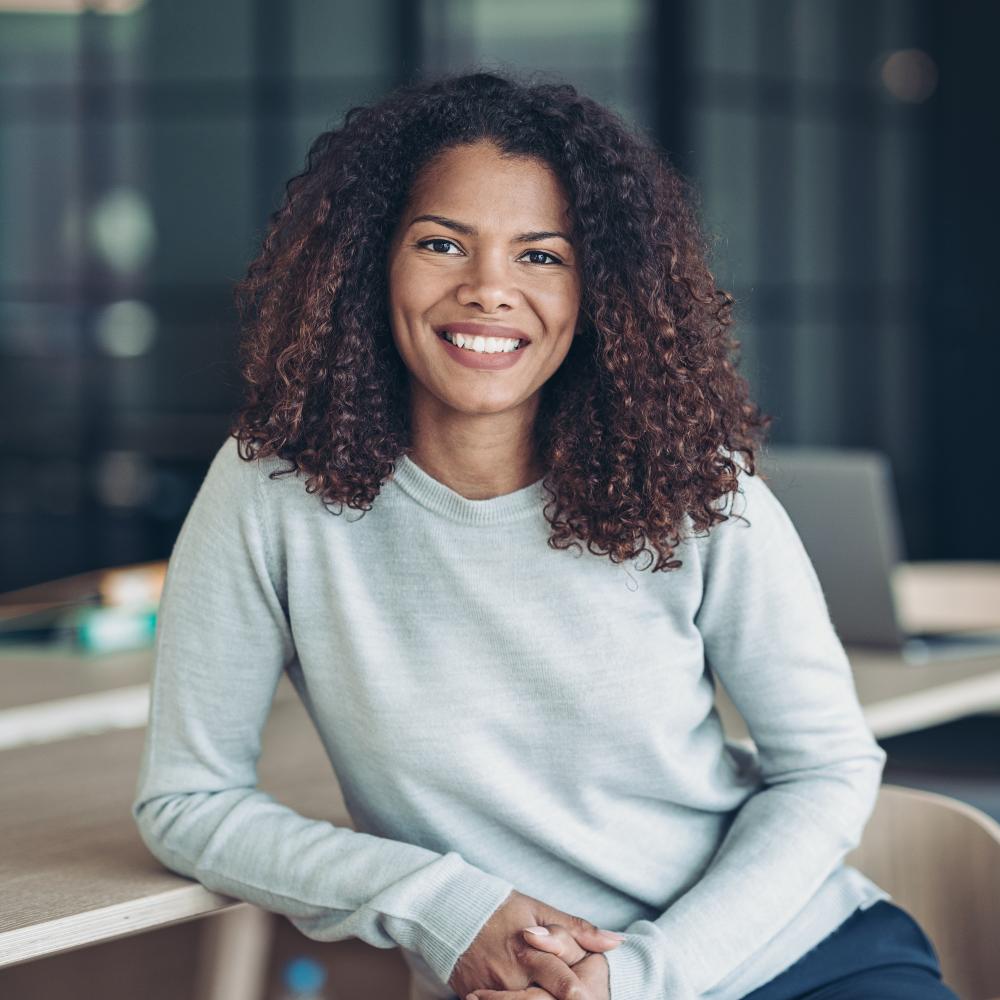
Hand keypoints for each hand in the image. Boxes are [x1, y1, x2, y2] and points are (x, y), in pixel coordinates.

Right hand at [447, 890, 621, 998]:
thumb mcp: (537, 909)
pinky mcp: (474, 997)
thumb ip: (577, 929)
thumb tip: (617, 941)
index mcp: (528, 952)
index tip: (588, 997)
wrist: (447, 912)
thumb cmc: (498, 908)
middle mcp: (510, 976)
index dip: (577, 992)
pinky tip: (523, 994)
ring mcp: (491, 990)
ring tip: (541, 994)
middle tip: (579, 998)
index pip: (561, 980)